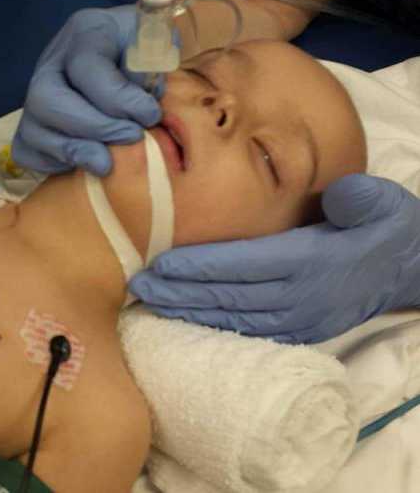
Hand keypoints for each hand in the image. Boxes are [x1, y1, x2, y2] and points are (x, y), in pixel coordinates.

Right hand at [13, 6, 166, 175]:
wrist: (128, 53)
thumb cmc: (146, 51)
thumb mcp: (158, 42)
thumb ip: (155, 65)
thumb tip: (145, 104)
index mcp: (86, 32)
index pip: (86, 66)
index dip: (119, 98)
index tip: (150, 115)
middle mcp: (51, 61)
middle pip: (47, 97)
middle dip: (93, 126)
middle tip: (131, 137)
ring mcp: (34, 94)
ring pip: (32, 128)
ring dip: (73, 150)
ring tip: (108, 162)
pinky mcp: (31, 123)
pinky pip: (26, 150)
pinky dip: (52, 162)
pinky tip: (83, 163)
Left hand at [130, 174, 419, 343]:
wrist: (407, 271)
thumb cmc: (383, 229)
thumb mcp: (381, 204)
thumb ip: (359, 199)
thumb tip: (336, 198)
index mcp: (312, 261)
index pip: (246, 264)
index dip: (201, 266)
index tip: (162, 264)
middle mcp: (301, 296)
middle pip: (230, 295)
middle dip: (180, 292)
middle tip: (138, 286)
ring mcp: (299, 320)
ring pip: (233, 318)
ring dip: (188, 312)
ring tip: (150, 302)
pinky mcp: (298, 332)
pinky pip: (247, 332)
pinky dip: (213, 326)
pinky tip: (184, 319)